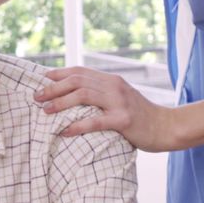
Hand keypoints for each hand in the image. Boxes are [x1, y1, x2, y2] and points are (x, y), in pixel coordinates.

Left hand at [34, 66, 176, 151]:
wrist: (167, 127)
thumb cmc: (141, 116)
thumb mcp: (121, 98)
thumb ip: (102, 94)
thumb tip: (75, 95)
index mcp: (112, 80)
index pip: (80, 71)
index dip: (58, 74)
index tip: (41, 80)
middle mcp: (114, 86)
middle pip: (77, 81)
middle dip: (53, 88)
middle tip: (36, 97)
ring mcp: (120, 102)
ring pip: (83, 96)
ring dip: (60, 103)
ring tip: (45, 111)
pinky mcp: (124, 120)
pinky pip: (95, 121)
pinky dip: (77, 125)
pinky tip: (64, 131)